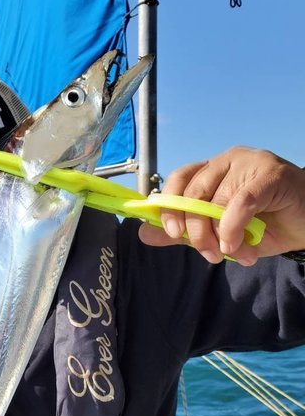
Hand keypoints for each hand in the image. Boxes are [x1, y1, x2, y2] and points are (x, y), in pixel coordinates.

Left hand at [138, 147, 304, 263]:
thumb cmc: (265, 226)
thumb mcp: (218, 234)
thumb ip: (183, 233)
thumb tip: (144, 233)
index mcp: (211, 171)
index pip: (179, 179)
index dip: (169, 206)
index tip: (172, 233)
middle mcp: (227, 162)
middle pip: (193, 192)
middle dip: (194, 229)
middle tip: (206, 253)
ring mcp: (249, 163)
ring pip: (216, 199)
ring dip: (218, 235)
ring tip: (229, 254)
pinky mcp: (271, 174)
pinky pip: (241, 202)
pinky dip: (234, 228)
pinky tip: (239, 246)